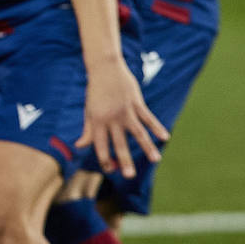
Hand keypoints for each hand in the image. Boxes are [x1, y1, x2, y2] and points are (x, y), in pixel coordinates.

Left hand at [75, 60, 168, 177]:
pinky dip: (157, 127)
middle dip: (124, 160)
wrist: (104, 68)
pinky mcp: (136, 103)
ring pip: (138, 132)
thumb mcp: (89, 111)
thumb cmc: (95, 92)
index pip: (100, 145)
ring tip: (155, 160)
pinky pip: (148, 117)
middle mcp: (110, 118)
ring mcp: (125, 111)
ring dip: (147, 147)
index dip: (104, 158)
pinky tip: (165, 137)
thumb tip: (79, 146)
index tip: (110, 170)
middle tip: (129, 175)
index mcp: (96, 122)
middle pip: (118, 143)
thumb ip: (87, 130)